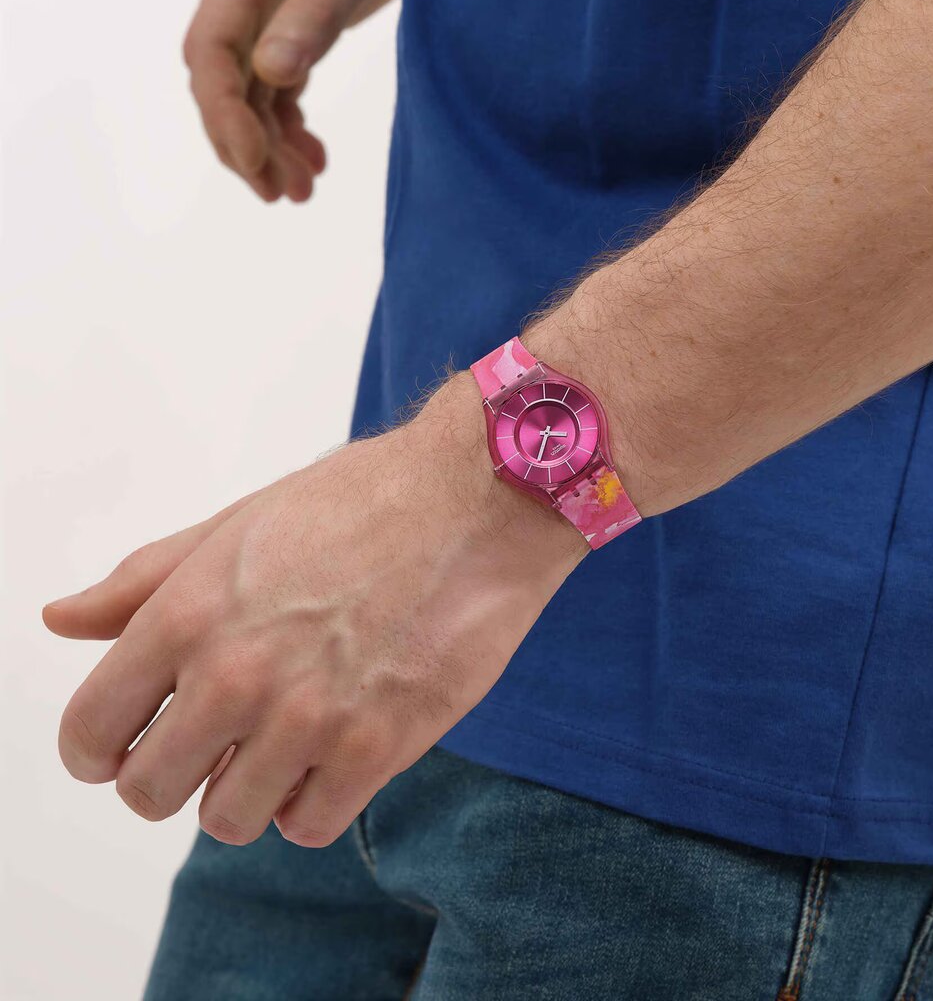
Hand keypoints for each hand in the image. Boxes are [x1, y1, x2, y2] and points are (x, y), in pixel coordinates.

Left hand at [45, 375, 584, 846]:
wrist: (477, 499)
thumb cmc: (362, 500)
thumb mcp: (240, 524)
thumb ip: (145, 580)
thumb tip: (63, 620)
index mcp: (187, 613)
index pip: (91, 730)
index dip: (96, 751)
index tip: (121, 749)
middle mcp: (236, 674)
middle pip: (150, 793)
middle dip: (171, 777)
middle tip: (211, 747)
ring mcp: (307, 717)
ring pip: (228, 820)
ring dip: (246, 791)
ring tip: (283, 744)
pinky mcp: (378, 746)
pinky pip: (308, 825)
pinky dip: (312, 802)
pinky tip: (332, 756)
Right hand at [183, 0, 406, 201]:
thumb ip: (319, 9)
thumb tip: (272, 72)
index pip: (212, 49)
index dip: (224, 113)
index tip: (256, 164)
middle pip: (221, 79)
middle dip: (244, 143)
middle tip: (281, 196)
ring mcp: (272, 6)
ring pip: (251, 91)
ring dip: (270, 147)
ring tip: (303, 192)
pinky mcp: (299, 23)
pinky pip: (278, 87)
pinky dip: (290, 128)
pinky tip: (316, 160)